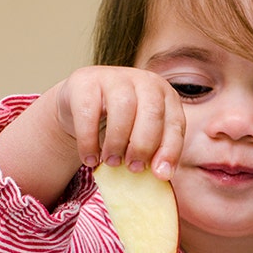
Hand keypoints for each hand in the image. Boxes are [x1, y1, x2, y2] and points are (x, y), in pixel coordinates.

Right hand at [52, 65, 184, 179]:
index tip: (159, 175)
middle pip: (152, 111)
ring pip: (123, 107)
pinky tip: (90, 158)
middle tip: (133, 168)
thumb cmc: (114, 124)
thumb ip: (153, 151)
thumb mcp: (138, 135)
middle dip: (143, 145)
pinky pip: (88, 112)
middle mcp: (143, 80)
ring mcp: (113, 77)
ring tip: (111, 162)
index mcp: (164, 94)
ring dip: (117, 142)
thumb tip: (161, 175)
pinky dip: (89, 141)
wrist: (77, 105)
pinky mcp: (85, 82)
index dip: (170, 150)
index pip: (175, 122)